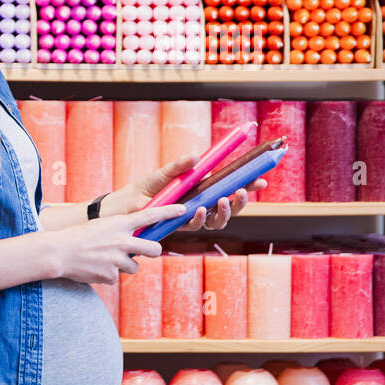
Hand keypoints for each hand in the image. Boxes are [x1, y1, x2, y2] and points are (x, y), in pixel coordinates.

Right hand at [54, 202, 187, 284]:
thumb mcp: (100, 226)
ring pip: (133, 267)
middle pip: (154, 250)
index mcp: (118, 224)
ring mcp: (117, 259)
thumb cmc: (77, 237)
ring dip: (123, 265)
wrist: (58, 252)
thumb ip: (119, 231)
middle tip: (144, 251)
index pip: (149, 215)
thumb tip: (134, 241)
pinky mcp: (110, 275)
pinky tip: (93, 268)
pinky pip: (115, 276)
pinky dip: (107, 274)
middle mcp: (122, 241)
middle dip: (151, 252)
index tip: (182, 210)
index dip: (168, 212)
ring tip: (103, 260)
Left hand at [113, 154, 267, 231]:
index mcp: (201, 190)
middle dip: (240, 202)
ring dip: (224, 212)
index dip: (246, 186)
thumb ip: (181, 165)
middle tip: (241, 192)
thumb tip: (197, 157)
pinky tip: (198, 209)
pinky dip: (200, 218)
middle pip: (228, 208)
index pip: (229, 188)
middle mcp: (200, 205)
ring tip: (222, 200)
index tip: (261, 181)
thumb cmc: (144, 188)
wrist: (123, 207)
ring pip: (217, 221)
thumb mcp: (164, 173)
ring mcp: (190, 217)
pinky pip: (195, 225)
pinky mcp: (178, 227)